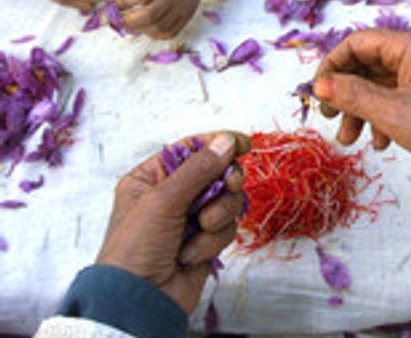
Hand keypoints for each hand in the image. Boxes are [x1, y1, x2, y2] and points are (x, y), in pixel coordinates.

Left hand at [96, 132, 249, 313]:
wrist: (139, 301)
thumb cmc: (136, 247)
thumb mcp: (164, 200)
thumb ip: (199, 169)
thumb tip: (226, 142)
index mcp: (152, 178)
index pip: (190, 149)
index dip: (217, 144)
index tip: (242, 143)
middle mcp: (172, 196)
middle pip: (216, 174)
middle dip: (223, 183)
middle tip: (229, 185)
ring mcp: (190, 219)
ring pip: (226, 201)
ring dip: (218, 215)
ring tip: (201, 228)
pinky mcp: (204, 241)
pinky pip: (226, 228)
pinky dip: (212, 240)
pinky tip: (191, 253)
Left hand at [116, 0, 218, 39]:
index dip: (122, 3)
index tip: (113, 5)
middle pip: (149, 15)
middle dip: (128, 21)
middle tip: (117, 20)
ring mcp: (184, 5)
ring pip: (159, 27)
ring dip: (140, 29)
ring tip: (131, 24)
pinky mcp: (188, 15)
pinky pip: (171, 32)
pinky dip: (155, 34)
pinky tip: (146, 27)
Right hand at [313, 29, 410, 234]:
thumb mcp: (391, 112)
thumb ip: (352, 94)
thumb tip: (320, 84)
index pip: (358, 43)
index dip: (332, 66)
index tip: (316, 94)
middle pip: (367, 64)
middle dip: (346, 92)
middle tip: (330, 117)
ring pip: (380, 85)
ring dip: (361, 111)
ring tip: (350, 140)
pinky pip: (397, 100)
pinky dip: (382, 119)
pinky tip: (380, 144)